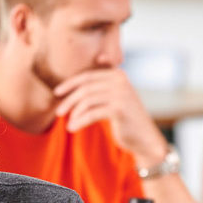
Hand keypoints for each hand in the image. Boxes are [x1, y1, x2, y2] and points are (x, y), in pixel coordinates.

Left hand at [53, 68, 168, 165]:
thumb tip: (91, 64)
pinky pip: (91, 114)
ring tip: (67, 122)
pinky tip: (72, 128)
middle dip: (69, 100)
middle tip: (58, 112)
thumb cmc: (127, 119)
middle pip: (86, 88)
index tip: (57, 93)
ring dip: (73, 112)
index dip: (70, 83)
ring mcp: (121, 94)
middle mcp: (121, 81)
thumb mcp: (117, 96)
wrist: (145, 138)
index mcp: (118, 75)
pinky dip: (80, 121)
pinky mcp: (119, 109)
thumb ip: (104, 83)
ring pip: (87, 100)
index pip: (88, 76)